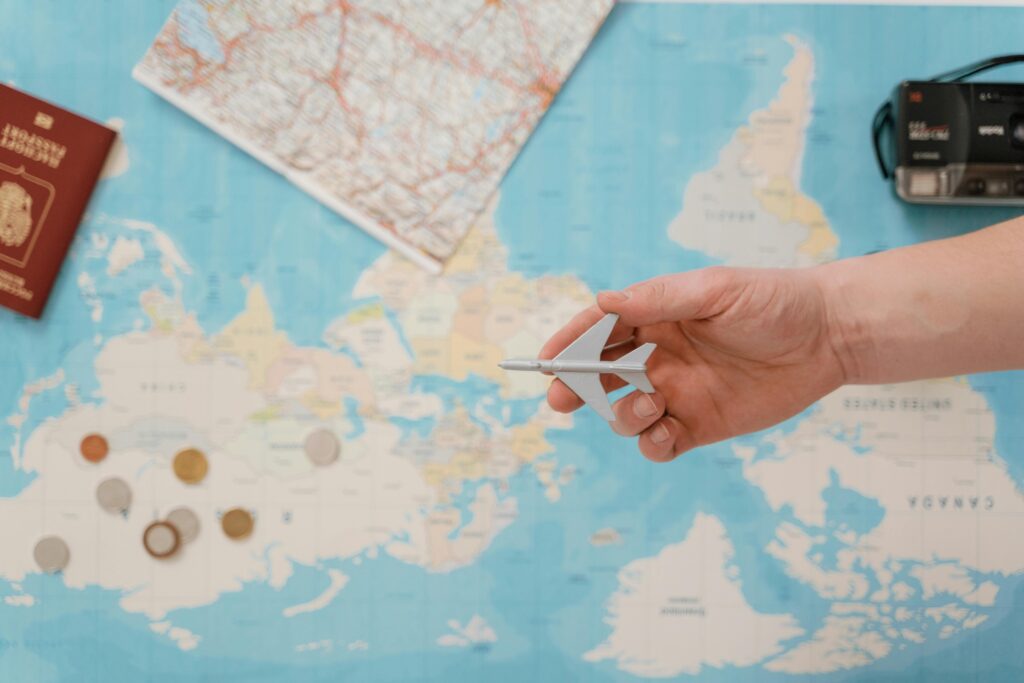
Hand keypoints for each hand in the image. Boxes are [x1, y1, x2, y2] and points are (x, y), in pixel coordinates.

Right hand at [540, 267, 848, 461]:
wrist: (828, 336)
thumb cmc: (773, 301)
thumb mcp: (716, 291)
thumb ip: (660, 300)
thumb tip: (604, 302)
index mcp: (656, 317)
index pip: (599, 330)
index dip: (569, 343)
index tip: (545, 360)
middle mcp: (658, 356)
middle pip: (600, 375)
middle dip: (575, 387)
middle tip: (560, 396)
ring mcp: (677, 393)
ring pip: (625, 412)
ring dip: (622, 414)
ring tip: (650, 405)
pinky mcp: (700, 425)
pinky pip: (660, 443)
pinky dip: (651, 444)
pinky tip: (664, 434)